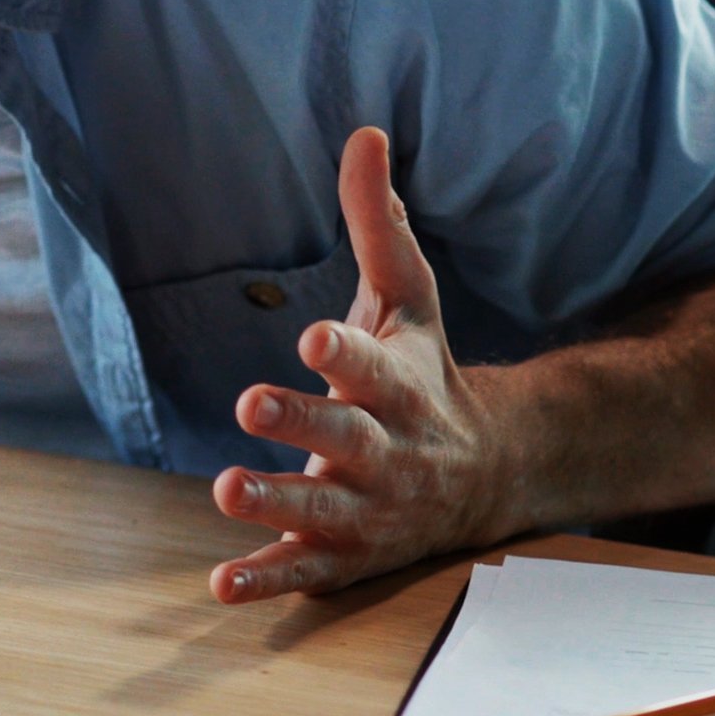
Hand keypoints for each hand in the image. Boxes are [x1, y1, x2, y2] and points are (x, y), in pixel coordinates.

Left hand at [208, 127, 511, 602]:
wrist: (491, 472)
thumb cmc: (428, 372)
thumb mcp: (408, 297)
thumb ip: (379, 223)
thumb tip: (364, 132)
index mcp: (398, 384)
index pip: (370, 365)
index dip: (342, 353)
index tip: (310, 337)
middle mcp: (388, 449)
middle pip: (346, 436)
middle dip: (301, 423)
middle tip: (250, 404)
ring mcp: (371, 507)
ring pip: (323, 509)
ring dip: (275, 502)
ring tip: (225, 488)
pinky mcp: (350, 553)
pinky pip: (309, 570)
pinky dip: (268, 580)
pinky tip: (222, 583)